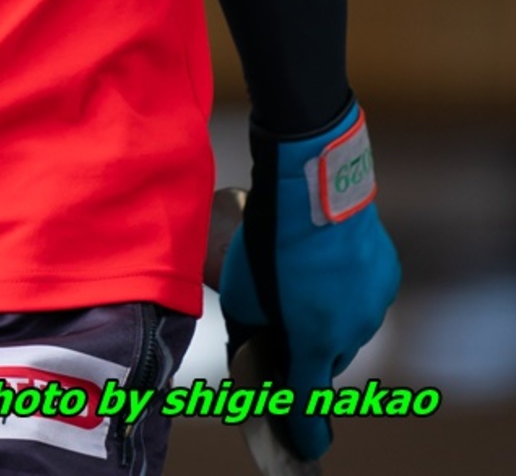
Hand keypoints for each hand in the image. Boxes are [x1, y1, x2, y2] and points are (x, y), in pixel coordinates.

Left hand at [219, 99, 400, 463]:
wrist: (313, 186)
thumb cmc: (270, 239)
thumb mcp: (242, 292)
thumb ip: (250, 331)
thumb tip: (253, 351)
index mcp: (312, 343)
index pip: (308, 405)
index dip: (303, 429)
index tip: (304, 443)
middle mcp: (350, 333)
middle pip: (326, 359)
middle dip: (308, 348)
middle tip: (287, 318)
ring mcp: (374, 306)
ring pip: (349, 328)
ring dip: (330, 316)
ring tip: (306, 278)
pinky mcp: (387, 277)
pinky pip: (365, 297)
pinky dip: (349, 290)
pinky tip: (329, 262)